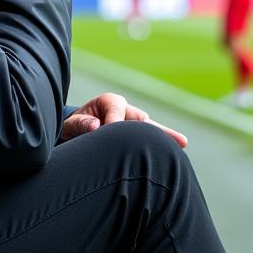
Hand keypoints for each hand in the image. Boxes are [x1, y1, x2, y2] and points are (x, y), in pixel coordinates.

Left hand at [61, 92, 187, 147]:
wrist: (77, 129)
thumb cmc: (74, 126)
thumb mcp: (70, 124)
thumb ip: (80, 124)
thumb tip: (95, 126)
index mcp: (110, 101)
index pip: (116, 111)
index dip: (113, 124)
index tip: (109, 134)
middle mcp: (126, 109)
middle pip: (140, 119)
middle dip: (149, 129)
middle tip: (162, 138)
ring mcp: (134, 122)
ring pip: (150, 128)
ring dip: (163, 136)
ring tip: (181, 142)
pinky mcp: (138, 134)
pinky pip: (151, 138)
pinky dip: (162, 145)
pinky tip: (178, 151)